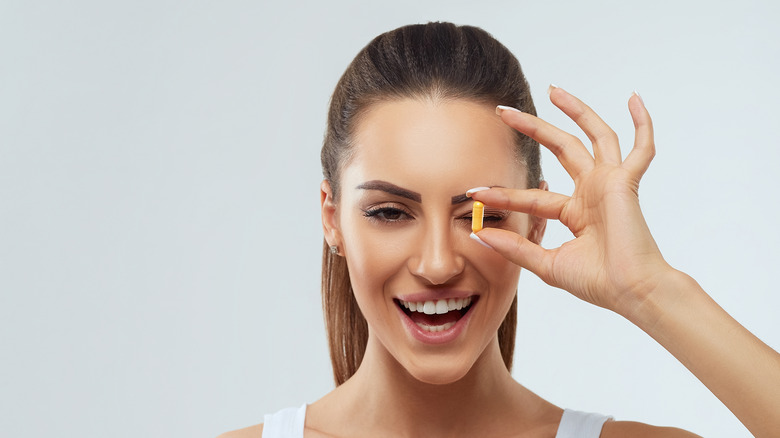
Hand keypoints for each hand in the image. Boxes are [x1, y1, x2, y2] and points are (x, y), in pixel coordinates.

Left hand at [470, 87, 672, 315]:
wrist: (629, 292)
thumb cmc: (596, 283)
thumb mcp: (546, 263)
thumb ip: (515, 247)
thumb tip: (478, 233)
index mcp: (574, 212)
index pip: (532, 196)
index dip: (503, 195)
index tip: (474, 192)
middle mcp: (591, 192)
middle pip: (559, 149)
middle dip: (532, 128)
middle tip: (503, 112)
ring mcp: (610, 185)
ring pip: (593, 136)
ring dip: (576, 111)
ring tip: (553, 90)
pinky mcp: (626, 183)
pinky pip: (641, 148)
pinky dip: (641, 123)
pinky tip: (633, 98)